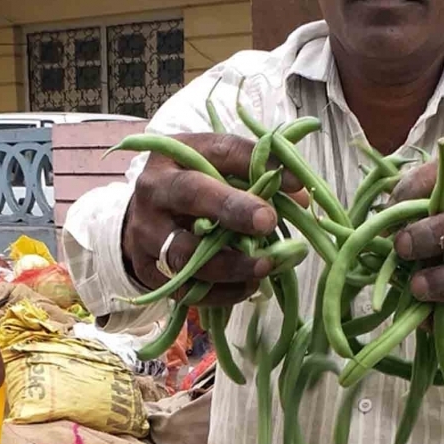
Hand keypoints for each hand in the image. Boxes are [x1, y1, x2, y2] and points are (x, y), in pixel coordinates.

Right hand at [121, 133, 301, 305]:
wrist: (143, 220)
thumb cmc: (191, 187)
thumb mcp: (216, 167)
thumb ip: (256, 174)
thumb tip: (300, 196)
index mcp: (175, 156)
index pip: (219, 151)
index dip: (256, 165)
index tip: (293, 183)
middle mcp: (154, 191)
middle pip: (190, 195)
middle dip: (231, 209)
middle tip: (267, 222)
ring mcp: (144, 233)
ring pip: (182, 251)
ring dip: (227, 263)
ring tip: (264, 266)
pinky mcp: (145, 269)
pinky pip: (182, 287)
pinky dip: (218, 291)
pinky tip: (245, 286)